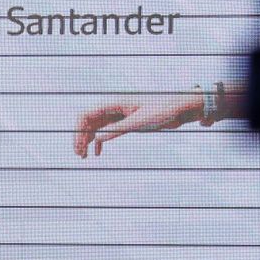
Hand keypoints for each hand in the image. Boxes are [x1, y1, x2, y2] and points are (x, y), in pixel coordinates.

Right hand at [73, 95, 202, 156]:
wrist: (180, 107)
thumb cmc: (163, 109)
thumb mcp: (139, 122)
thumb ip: (118, 130)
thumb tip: (98, 139)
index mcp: (114, 103)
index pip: (86, 115)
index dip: (78, 131)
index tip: (79, 147)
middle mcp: (113, 107)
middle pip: (87, 121)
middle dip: (80, 137)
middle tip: (79, 155)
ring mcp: (118, 114)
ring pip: (95, 126)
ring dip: (87, 140)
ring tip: (84, 156)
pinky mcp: (125, 121)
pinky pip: (106, 131)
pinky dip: (100, 141)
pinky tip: (98, 153)